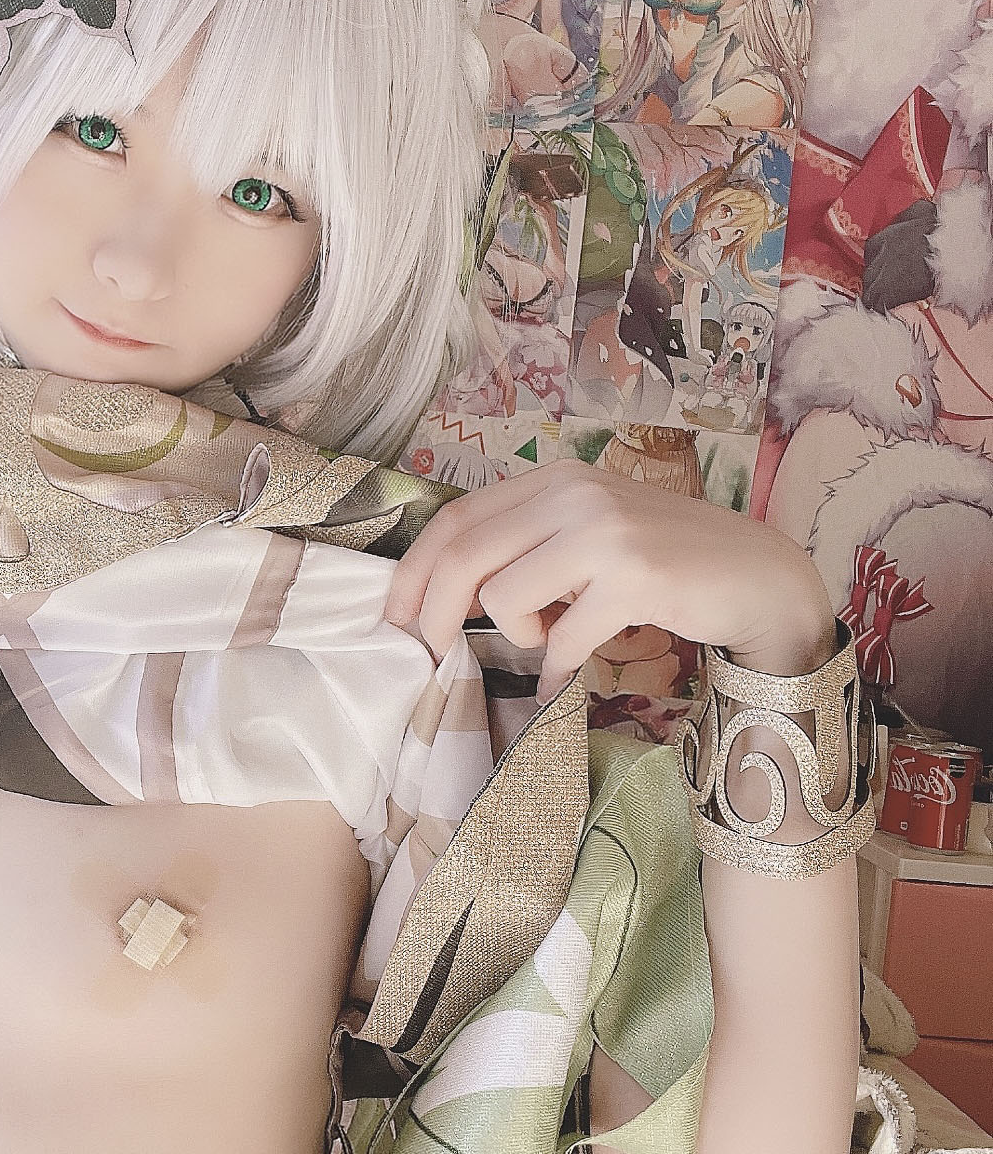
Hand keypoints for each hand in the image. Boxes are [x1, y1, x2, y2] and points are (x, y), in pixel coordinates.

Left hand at [383, 461, 836, 699]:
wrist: (757, 578)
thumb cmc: (664, 566)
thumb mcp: (587, 537)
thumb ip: (527, 548)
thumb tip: (445, 598)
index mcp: (554, 480)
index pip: (456, 520)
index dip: (414, 574)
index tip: (396, 620)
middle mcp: (574, 494)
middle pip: (464, 557)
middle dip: (435, 617)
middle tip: (437, 656)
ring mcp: (605, 531)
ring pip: (505, 597)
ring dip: (519, 638)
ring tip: (553, 642)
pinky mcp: (634, 576)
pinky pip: (561, 638)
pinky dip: (558, 667)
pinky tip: (570, 674)